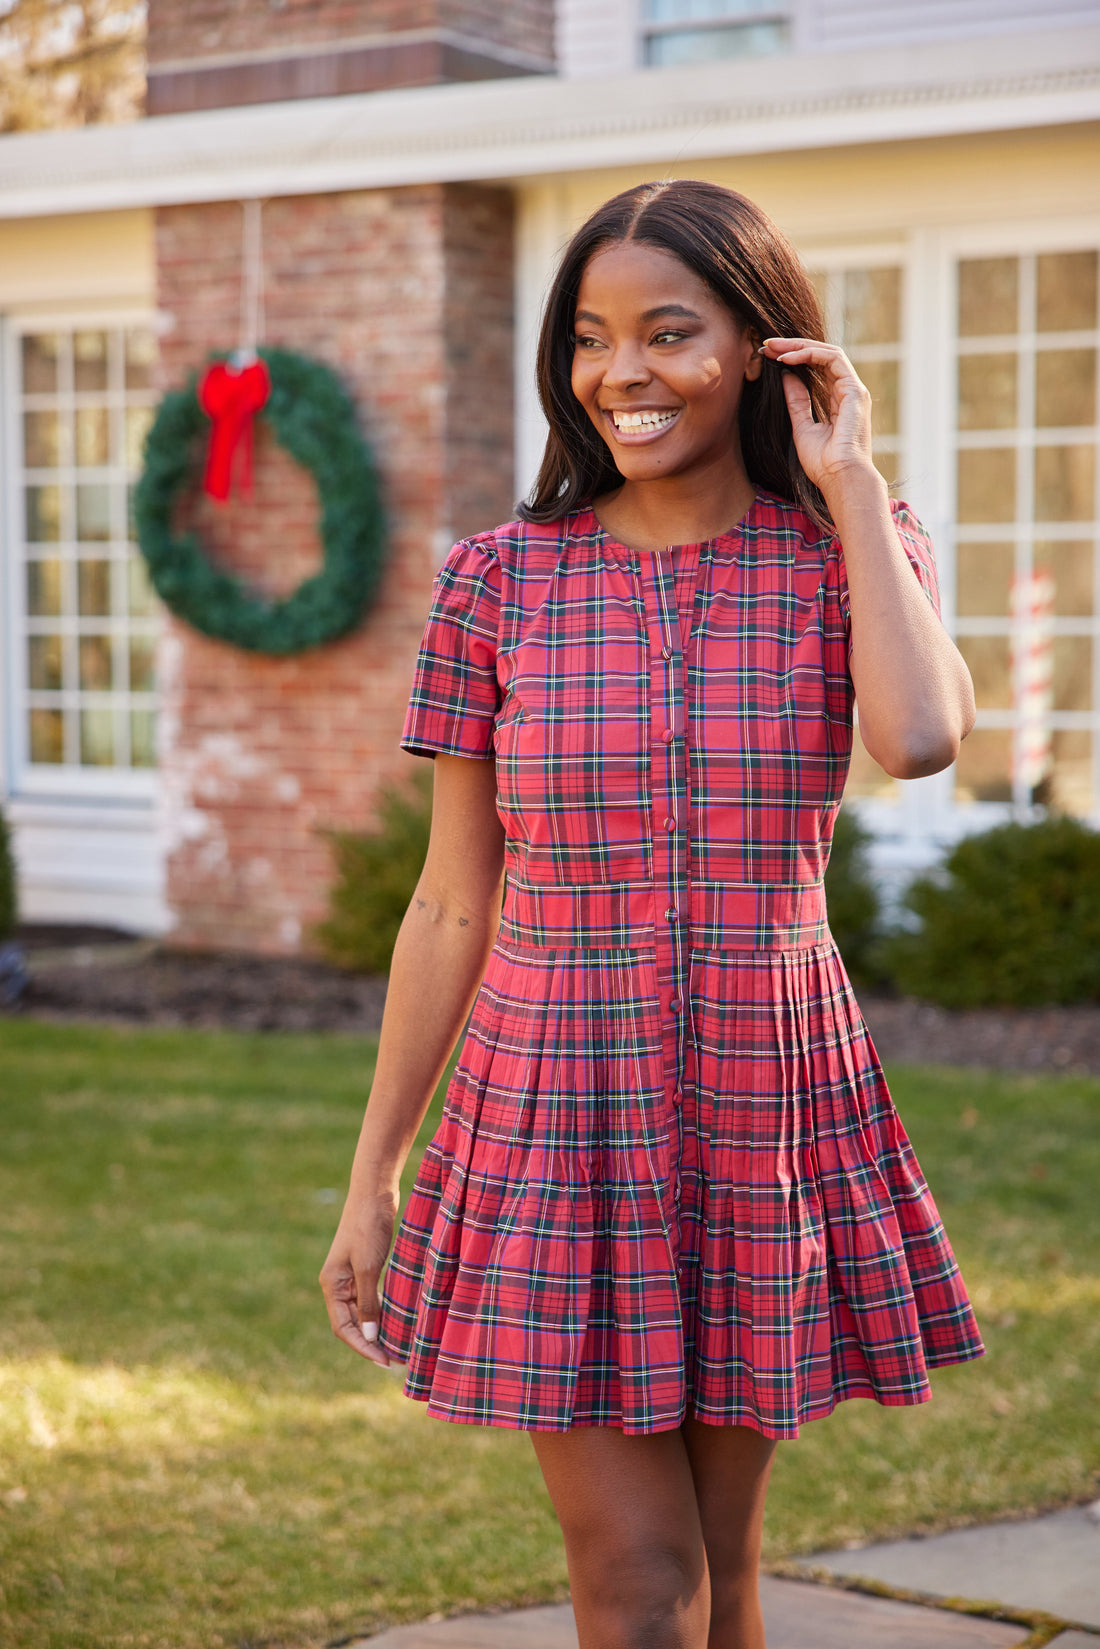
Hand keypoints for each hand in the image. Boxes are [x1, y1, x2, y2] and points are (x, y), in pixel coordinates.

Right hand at [319, 1191, 397, 1367]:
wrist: (374, 1192)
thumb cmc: (368, 1226)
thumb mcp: (369, 1267)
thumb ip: (368, 1303)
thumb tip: (371, 1338)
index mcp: (332, 1285)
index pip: (343, 1328)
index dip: (363, 1347)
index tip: (385, 1361)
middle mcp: (337, 1283)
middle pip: (350, 1324)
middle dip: (370, 1344)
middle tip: (394, 1360)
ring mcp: (350, 1275)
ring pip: (361, 1312)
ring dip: (376, 1330)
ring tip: (397, 1347)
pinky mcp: (364, 1266)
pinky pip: (369, 1298)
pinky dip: (381, 1312)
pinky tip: (396, 1321)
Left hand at [760, 337, 879, 498]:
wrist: (840, 478)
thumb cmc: (823, 463)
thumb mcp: (802, 427)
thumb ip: (796, 401)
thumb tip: (786, 376)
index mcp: (838, 401)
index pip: (817, 368)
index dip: (793, 358)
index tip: (768, 356)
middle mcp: (848, 392)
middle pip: (821, 356)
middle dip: (792, 347)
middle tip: (766, 345)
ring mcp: (854, 389)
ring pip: (827, 352)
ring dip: (798, 346)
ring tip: (773, 348)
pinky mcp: (855, 390)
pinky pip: (832, 359)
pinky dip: (809, 354)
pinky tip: (787, 359)